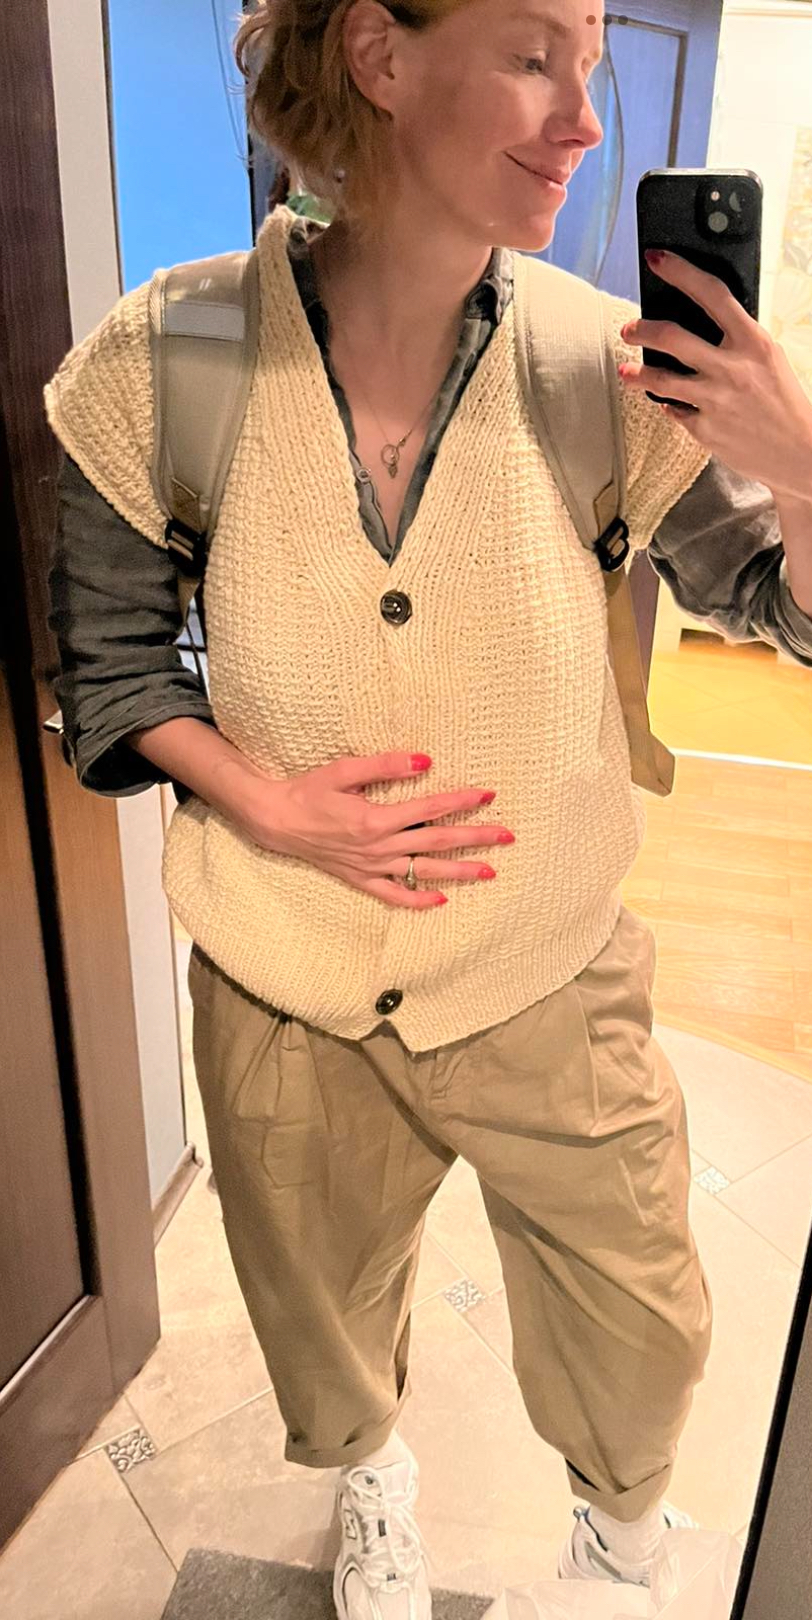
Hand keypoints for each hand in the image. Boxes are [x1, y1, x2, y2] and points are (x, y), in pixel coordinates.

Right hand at [237, 751, 514, 909]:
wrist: (276, 820)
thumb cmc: (309, 790)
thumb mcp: (343, 769)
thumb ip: (384, 765)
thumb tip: (424, 760)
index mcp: (375, 819)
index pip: (430, 809)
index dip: (461, 802)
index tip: (489, 795)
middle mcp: (378, 847)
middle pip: (436, 843)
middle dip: (475, 838)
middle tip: (507, 836)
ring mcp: (370, 867)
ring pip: (422, 872)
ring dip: (458, 872)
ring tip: (489, 871)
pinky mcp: (360, 879)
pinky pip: (394, 896)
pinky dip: (418, 900)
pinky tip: (441, 900)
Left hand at [618, 250, 811, 500]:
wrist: (798, 453)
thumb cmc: (783, 400)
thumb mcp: (769, 358)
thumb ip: (738, 338)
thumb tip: (699, 319)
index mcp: (754, 342)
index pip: (712, 294)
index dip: (680, 272)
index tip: (657, 259)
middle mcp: (732, 368)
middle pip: (672, 337)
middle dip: (642, 329)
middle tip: (629, 329)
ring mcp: (715, 401)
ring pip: (661, 378)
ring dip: (637, 372)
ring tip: (626, 369)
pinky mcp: (704, 430)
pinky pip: (674, 411)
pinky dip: (669, 405)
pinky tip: (668, 402)